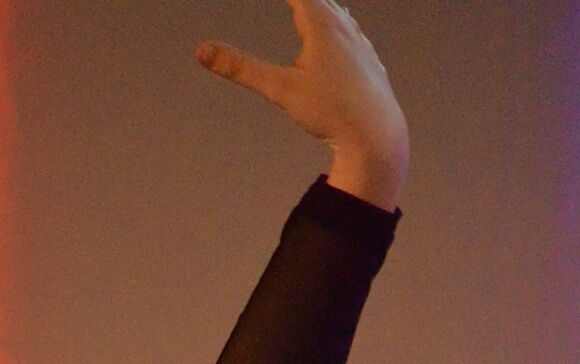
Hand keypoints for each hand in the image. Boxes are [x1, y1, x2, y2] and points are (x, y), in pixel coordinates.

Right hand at [197, 0, 407, 174]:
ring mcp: (359, 41)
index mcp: (320, 23)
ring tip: (310, 5)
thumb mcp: (280, 90)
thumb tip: (202, 51)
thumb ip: (242, 68)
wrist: (377, 135)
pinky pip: (351, 30)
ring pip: (337, 11)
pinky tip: (342, 28)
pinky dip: (338, 22)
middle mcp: (343, 25)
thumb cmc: (330, 112)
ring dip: (321, 5)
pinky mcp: (369, 60)